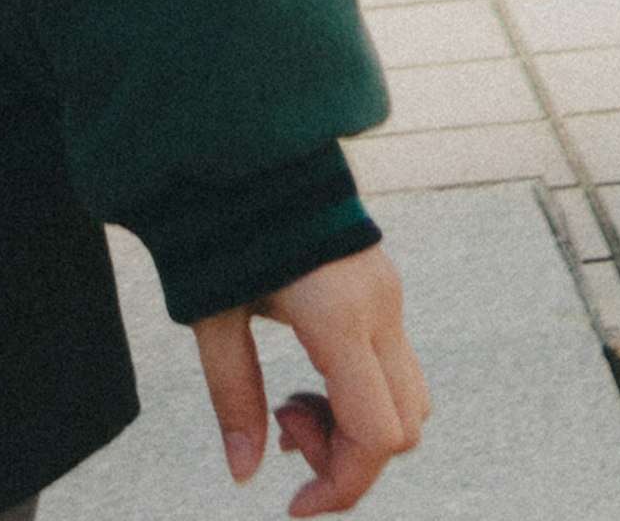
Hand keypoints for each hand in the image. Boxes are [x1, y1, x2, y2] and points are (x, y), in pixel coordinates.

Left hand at [189, 243, 426, 509]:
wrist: (244, 135)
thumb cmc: (221, 221)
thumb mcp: (213, 311)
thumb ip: (233, 395)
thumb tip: (245, 475)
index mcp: (339, 315)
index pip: (375, 435)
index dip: (342, 486)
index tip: (294, 504)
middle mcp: (380, 307)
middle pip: (402, 428)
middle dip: (347, 457)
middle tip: (282, 428)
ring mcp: (389, 293)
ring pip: (407, 401)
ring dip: (355, 426)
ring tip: (288, 402)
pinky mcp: (383, 285)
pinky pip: (393, 367)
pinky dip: (359, 394)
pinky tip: (306, 376)